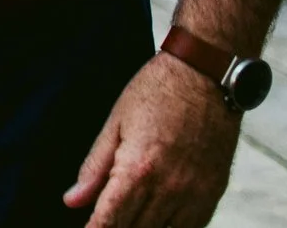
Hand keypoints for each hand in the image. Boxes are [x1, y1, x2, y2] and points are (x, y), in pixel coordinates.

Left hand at [65, 51, 240, 227]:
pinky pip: (192, 227)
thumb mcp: (116, 122)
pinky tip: (158, 218)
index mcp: (138, 169)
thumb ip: (95, 167)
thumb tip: (72, 200)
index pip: (110, 219)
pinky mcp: (214, 192)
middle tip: (104, 220)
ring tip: (128, 218)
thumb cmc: (157, 90)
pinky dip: (171, 226)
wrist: (206, 75)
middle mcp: (169, 188)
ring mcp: (195, 193)